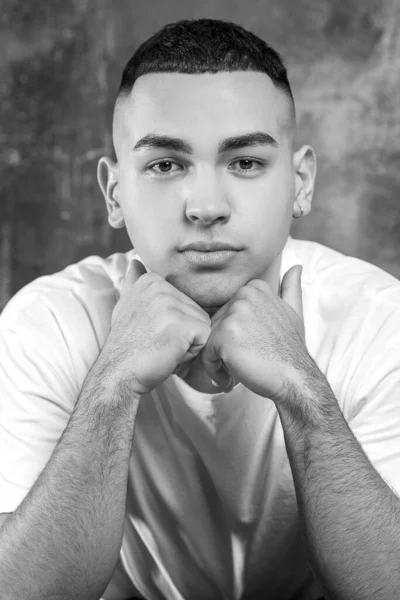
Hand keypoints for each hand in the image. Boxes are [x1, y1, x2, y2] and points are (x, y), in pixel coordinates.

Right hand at [100, 259, 211, 396]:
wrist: (118, 374)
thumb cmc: (126, 346)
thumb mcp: (127, 307)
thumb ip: (134, 283)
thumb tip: (135, 262)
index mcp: (151, 280)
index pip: (184, 301)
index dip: (173, 322)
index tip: (151, 330)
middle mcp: (161, 287)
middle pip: (196, 312)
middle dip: (183, 333)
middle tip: (158, 342)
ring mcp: (171, 304)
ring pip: (202, 325)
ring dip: (188, 344)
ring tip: (163, 348)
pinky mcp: (183, 324)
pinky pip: (205, 338)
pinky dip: (191, 353)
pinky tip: (170, 355)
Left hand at [200, 265, 309, 402]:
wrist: (295, 379)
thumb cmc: (290, 350)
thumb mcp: (293, 313)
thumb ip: (290, 289)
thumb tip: (295, 267)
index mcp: (255, 288)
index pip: (227, 313)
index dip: (234, 335)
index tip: (248, 349)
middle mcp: (243, 295)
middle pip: (216, 325)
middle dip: (224, 348)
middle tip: (243, 364)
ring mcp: (233, 314)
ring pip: (209, 340)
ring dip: (217, 360)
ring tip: (237, 371)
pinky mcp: (224, 335)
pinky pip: (205, 354)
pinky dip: (213, 371)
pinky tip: (230, 380)